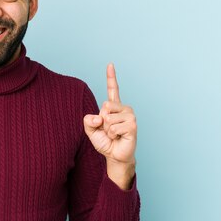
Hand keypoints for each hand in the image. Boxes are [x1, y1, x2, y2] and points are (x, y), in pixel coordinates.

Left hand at [83, 63, 136, 188]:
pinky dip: (112, 134)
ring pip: (108, 118)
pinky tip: (119, 137)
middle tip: (108, 130)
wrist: (114, 156)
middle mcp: (124, 108)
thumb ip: (88, 121)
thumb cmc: (105, 142)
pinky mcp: (133, 125)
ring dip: (107, 130)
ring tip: (114, 134)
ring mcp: (130, 116)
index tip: (110, 64)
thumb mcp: (91, 130)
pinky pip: (113, 127)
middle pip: (105, 106)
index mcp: (114, 107)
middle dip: (102, 121)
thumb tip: (99, 116)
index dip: (111, 77)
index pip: (113, 89)